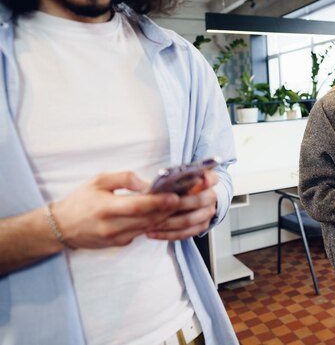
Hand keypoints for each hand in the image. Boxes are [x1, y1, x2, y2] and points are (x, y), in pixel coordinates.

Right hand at [53, 172, 180, 248]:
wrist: (62, 227)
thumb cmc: (81, 200)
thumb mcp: (98, 181)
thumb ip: (124, 179)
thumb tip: (147, 184)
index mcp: (105, 208)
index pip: (136, 207)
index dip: (157, 202)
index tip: (174, 197)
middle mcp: (111, 227)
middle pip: (146, 219)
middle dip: (167, 210)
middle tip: (184, 199)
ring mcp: (116, 238)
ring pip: (147, 228)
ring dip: (164, 217)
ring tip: (177, 205)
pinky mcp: (119, 244)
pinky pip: (141, 233)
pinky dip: (153, 224)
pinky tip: (162, 214)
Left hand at [146, 170, 219, 239]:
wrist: (191, 199)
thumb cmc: (179, 187)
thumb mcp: (176, 179)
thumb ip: (171, 181)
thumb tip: (149, 187)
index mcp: (208, 180)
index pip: (211, 178)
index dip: (205, 179)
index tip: (198, 179)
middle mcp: (211, 197)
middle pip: (198, 201)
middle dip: (175, 205)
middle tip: (157, 207)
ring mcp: (207, 213)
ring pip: (189, 220)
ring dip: (167, 223)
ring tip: (148, 223)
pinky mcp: (201, 227)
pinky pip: (185, 234)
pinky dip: (167, 234)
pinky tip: (152, 232)